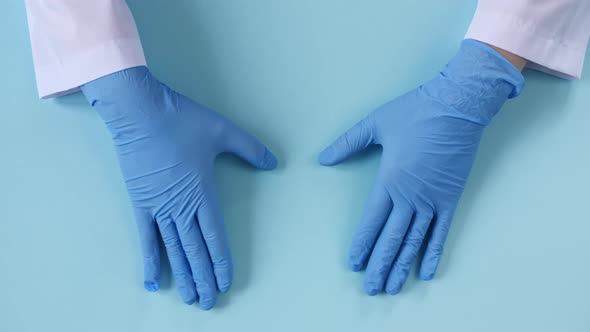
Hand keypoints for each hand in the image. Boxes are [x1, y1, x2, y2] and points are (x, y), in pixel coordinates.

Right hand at [81, 67, 276, 308]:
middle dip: (204, 279)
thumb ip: (250, 148)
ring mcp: (158, 208)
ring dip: (183, 276)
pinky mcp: (139, 203)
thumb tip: (274, 162)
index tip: (225, 282)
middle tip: (210, 302)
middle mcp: (181, 207)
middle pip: (195, 252)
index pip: (215, 238)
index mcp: (203, 194)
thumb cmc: (180, 120)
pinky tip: (154, 281)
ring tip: (190, 299)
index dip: (221, 263)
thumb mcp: (222, 130)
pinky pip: (145, 239)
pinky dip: (150, 261)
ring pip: (173, 251)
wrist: (140, 111)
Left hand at [319, 40, 523, 294]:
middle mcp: (410, 197)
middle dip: (380, 266)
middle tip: (371, 289)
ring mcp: (433, 201)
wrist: (458, 105)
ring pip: (414, 242)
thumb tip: (322, 158)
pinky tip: (427, 271)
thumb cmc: (416, 112)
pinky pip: (441, 232)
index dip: (363, 245)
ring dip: (402, 267)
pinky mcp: (451, 198)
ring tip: (394, 287)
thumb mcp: (375, 123)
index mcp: (389, 181)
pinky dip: (433, 253)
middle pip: (392, 240)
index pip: (371, 222)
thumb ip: (348, 142)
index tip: (355, 264)